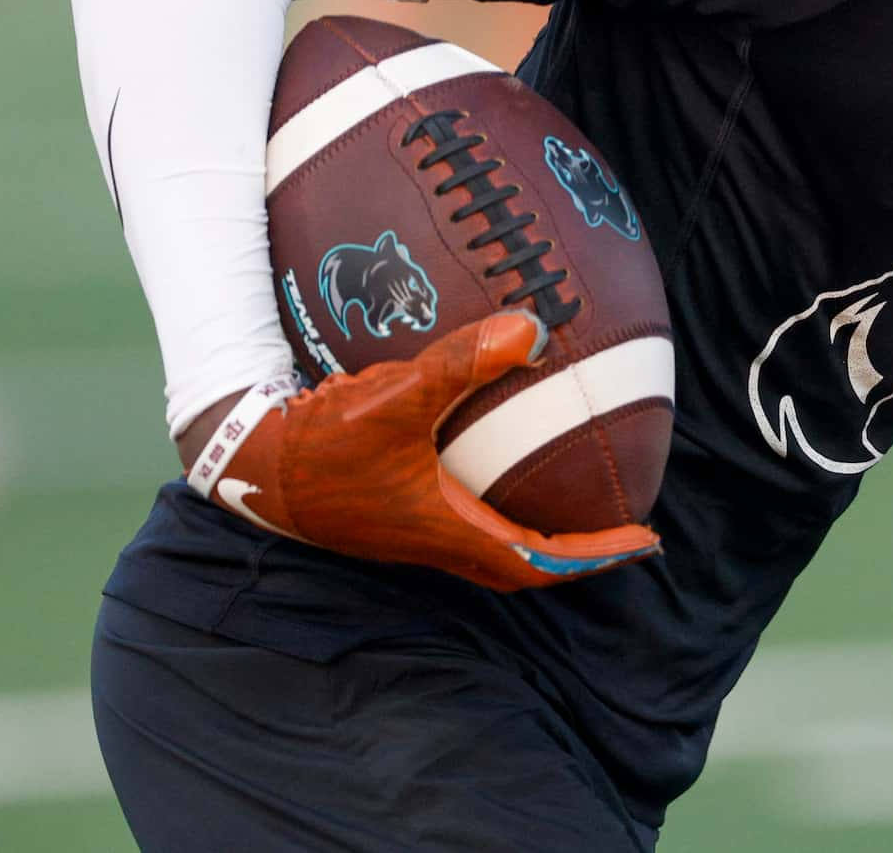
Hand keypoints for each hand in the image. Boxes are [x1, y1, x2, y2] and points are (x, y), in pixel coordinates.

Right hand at [189, 312, 660, 592]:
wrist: (246, 463)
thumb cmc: (321, 442)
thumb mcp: (395, 396)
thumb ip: (463, 364)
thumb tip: (532, 327)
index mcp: (448, 530)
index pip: (540, 560)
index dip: (596, 555)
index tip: (646, 542)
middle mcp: (435, 541)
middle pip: (523, 564)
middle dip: (578, 553)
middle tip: (624, 532)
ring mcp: (412, 531)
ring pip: (491, 547)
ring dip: (538, 536)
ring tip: (576, 505)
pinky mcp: (392, 512)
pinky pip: (464, 521)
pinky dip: (498, 506)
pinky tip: (497, 463)